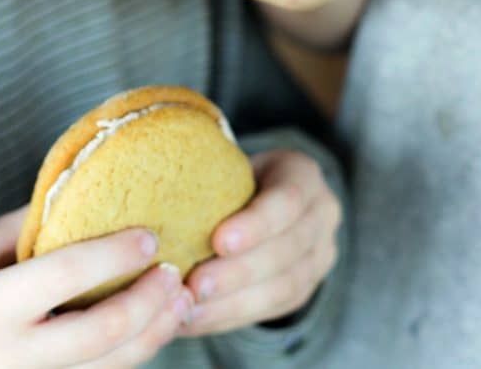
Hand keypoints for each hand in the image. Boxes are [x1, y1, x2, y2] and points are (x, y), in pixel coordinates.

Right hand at [0, 207, 194, 368]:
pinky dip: (131, 354)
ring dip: (154, 334)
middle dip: (148, 301)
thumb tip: (89, 195)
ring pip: (108, 368)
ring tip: (179, 299)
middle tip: (174, 271)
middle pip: (100, 333)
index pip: (67, 275)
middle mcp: (9, 356)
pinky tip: (152, 327)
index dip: (116, 254)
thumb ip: (30, 225)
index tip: (150, 235)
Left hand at [179, 149, 340, 335]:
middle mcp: (322, 214)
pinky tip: (198, 319)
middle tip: (195, 286)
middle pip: (285, 249)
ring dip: (233, 303)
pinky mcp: (306, 287)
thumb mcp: (228, 161)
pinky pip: (272, 309)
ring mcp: (320, 254)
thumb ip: (207, 173)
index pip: (288, 200)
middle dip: (238, 272)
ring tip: (191, 309)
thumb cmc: (232, 174)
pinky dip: (232, 316)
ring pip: (283, 286)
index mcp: (303, 174)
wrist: (264, 197)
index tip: (218, 241)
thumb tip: (158, 194)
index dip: (256, 224)